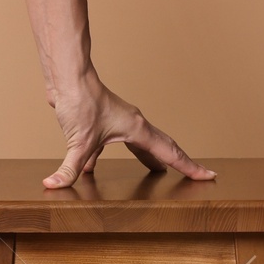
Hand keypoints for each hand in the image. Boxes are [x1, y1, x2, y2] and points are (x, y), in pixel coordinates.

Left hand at [44, 77, 215, 187]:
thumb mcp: (78, 142)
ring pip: (137, 144)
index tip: (209, 176)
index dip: (190, 167)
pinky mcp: (100, 121)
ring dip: (145, 159)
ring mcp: (117, 121)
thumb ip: (69, 169)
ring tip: (154, 172)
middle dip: (177, 162)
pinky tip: (91, 169)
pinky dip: (104, 157)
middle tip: (192, 175)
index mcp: (137, 129)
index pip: (170, 153)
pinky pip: (110, 143)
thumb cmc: (80, 101)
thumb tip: (54, 186)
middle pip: (161, 147)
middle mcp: (132, 124)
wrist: (67, 78)